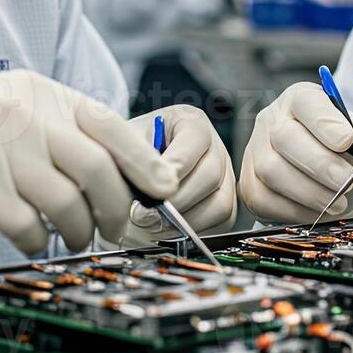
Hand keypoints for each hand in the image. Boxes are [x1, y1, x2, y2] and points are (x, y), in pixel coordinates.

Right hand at [0, 73, 177, 251]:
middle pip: (97, 168)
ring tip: (73, 237)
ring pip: (67, 202)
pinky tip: (33, 238)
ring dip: (79, 230)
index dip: (144, 160)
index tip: (165, 188)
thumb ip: (60, 129)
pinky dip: (37, 239)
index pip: (109, 124)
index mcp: (40, 92)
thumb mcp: (13, 107)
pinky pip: (25, 224)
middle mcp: (24, 115)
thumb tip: (122, 170)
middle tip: (117, 228)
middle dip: (117, 208)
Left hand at [117, 104, 237, 245]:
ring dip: (185, 220)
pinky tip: (167, 230)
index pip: (194, 141)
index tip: (150, 188)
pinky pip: (221, 222)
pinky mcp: (226, 202)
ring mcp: (225, 176)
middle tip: (143, 215)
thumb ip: (132, 157)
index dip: (174, 168)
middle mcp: (214, 146)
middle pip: (210, 176)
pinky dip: (193, 230)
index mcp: (191, 122)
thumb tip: (142, 191)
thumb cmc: (128, 151)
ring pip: (219, 203)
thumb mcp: (125, 142)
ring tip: (152, 225)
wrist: (131, 167)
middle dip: (175, 201)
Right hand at [239, 81, 352, 223]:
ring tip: (338, 201)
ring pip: (271, 170)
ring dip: (310, 192)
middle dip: (320, 164)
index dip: (324, 122)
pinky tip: (317, 211)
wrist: (334, 186)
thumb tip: (352, 146)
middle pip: (284, 137)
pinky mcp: (249, 184)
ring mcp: (255, 151)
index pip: (305, 101)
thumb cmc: (347, 157)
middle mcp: (271, 120)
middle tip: (346, 182)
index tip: (347, 141)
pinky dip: (295, 210)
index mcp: (300, 99)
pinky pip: (264, 199)